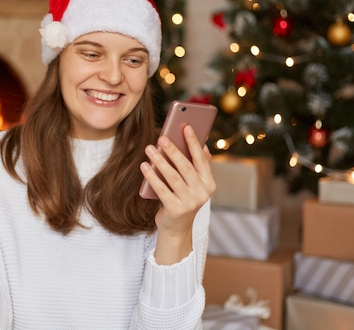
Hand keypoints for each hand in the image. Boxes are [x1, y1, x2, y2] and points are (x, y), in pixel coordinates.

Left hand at [140, 124, 215, 263]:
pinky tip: (144, 165)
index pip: (202, 159)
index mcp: (209, 183)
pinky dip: (152, 176)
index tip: (186, 126)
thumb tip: (200, 142)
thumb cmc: (183, 197)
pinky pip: (161, 189)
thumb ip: (196, 164)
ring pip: (172, 177)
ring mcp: (190, 203)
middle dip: (173, 150)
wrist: (177, 227)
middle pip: (186, 167)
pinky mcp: (175, 210)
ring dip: (160, 161)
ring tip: (149, 148)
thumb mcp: (193, 183)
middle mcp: (202, 193)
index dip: (194, 142)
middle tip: (161, 137)